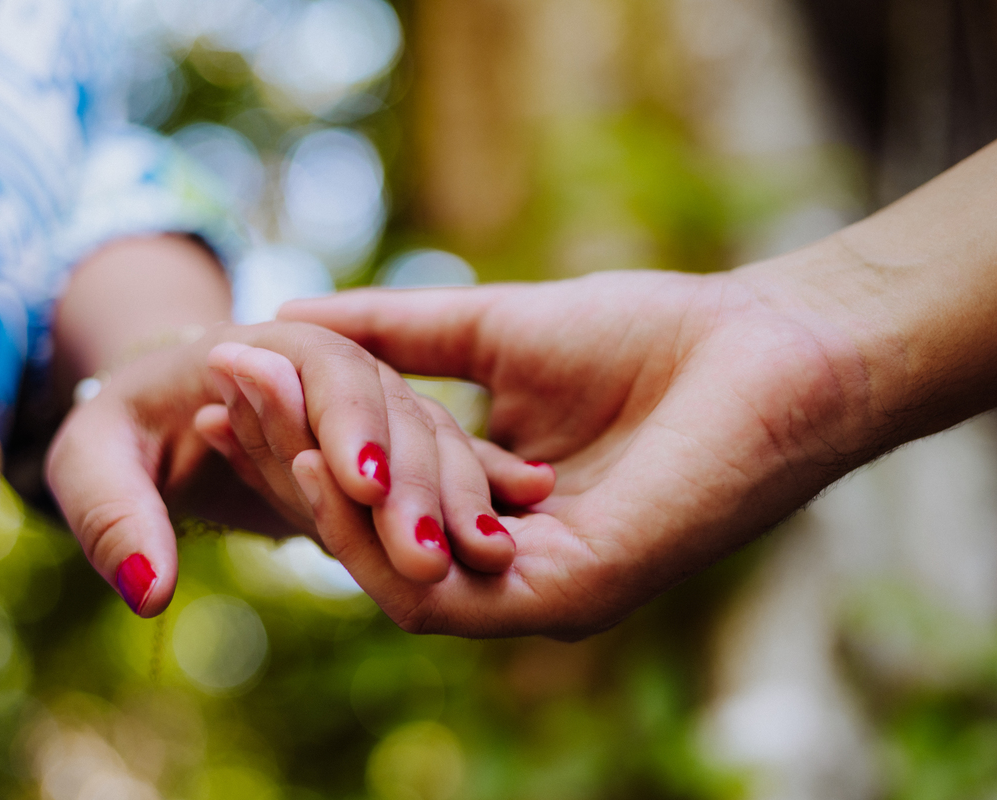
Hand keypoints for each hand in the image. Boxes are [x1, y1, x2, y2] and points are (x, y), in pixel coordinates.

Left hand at [45, 321, 546, 616]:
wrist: (157, 414)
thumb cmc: (115, 433)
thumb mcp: (90, 461)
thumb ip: (113, 515)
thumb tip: (148, 592)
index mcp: (268, 343)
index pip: (321, 371)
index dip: (343, 423)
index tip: (361, 486)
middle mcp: (334, 366)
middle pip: (391, 411)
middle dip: (413, 480)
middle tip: (432, 551)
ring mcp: (368, 404)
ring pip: (430, 442)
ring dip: (459, 494)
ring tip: (496, 550)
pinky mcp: (385, 442)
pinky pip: (437, 464)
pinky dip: (477, 486)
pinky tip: (526, 510)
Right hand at [278, 262, 883, 638]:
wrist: (769, 345)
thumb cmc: (654, 337)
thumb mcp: (497, 330)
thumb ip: (403, 337)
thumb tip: (297, 316)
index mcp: (491, 514)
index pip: (373, 497)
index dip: (297, 442)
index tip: (235, 376)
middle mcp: (507, 567)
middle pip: (370, 544)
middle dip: (289, 471)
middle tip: (227, 393)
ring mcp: (540, 592)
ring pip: (397, 582)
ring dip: (322, 506)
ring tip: (267, 418)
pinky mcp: (574, 594)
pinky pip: (452, 594)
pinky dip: (385, 538)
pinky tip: (339, 466)